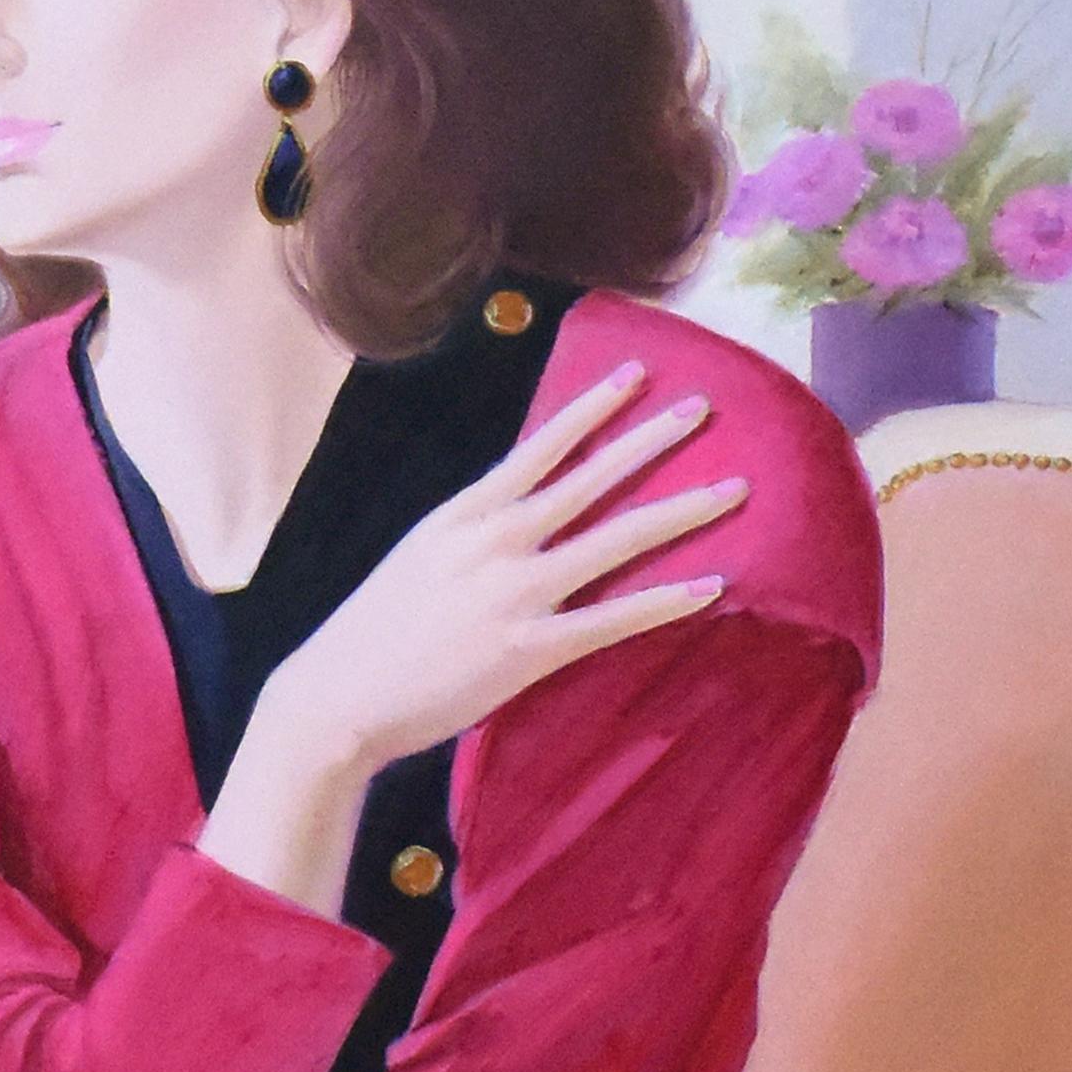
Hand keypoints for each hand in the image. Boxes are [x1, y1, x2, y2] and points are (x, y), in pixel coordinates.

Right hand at [261, 359, 743, 775]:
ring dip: (681, 509)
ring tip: (735, 488)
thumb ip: (466, 536)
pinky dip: (666, 601)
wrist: (336, 697)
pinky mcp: (530, 649)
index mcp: (462, 515)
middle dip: (651, 439)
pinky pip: (615, 619)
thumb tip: (511, 518)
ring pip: (616, 538)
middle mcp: (494, 542)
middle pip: (590, 478)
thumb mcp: (415, 561)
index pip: (539, 448)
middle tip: (703, 407)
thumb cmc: (371, 637)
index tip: (634, 375)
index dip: (591, 408)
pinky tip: (711, 586)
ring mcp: (516, 593)